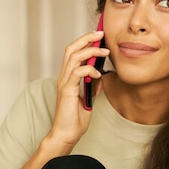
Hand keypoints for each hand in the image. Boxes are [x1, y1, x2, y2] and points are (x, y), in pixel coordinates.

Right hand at [46, 30, 108, 150]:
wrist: (66, 134)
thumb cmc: (74, 119)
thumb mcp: (88, 99)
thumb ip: (92, 87)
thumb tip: (100, 77)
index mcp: (67, 78)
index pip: (73, 52)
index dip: (84, 42)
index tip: (99, 37)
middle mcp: (64, 77)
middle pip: (71, 49)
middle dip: (86, 38)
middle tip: (101, 34)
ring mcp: (64, 83)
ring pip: (74, 57)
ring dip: (91, 51)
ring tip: (105, 51)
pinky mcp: (67, 90)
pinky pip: (77, 72)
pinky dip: (89, 69)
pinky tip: (98, 74)